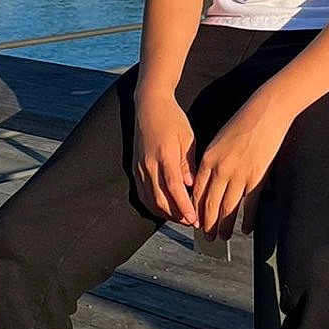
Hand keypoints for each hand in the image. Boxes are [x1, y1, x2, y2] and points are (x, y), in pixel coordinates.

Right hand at [133, 88, 197, 225]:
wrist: (149, 105)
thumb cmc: (172, 119)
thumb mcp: (187, 138)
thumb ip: (188, 163)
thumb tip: (191, 185)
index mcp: (165, 155)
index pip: (173, 188)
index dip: (183, 206)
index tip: (193, 218)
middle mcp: (149, 163)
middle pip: (160, 198)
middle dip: (176, 214)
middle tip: (190, 222)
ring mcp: (139, 166)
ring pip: (149, 199)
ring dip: (164, 212)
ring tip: (180, 218)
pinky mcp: (134, 168)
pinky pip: (141, 193)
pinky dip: (152, 205)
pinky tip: (164, 209)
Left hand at [191, 92, 291, 238]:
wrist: (266, 112)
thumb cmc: (242, 122)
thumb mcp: (218, 140)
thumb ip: (211, 162)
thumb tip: (207, 182)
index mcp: (208, 159)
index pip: (197, 193)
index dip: (195, 211)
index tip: (194, 222)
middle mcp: (221, 169)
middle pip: (210, 205)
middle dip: (207, 224)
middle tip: (206, 237)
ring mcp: (240, 175)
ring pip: (228, 209)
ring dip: (224, 226)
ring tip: (222, 237)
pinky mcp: (258, 177)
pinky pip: (250, 205)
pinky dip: (247, 220)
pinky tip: (245, 228)